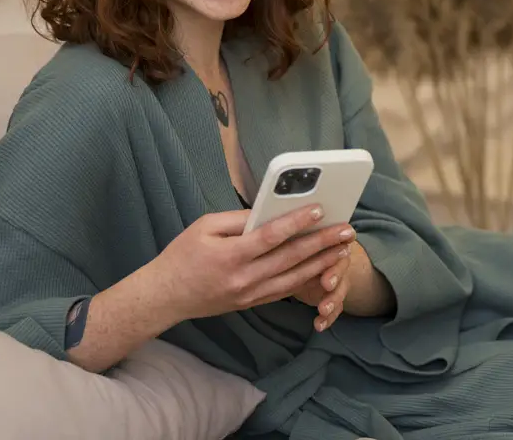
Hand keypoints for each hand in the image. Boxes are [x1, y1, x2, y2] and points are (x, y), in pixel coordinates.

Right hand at [152, 205, 354, 323]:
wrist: (165, 297)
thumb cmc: (181, 256)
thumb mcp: (204, 227)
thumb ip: (237, 220)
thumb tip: (268, 213)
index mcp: (230, 256)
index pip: (271, 236)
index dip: (297, 222)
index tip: (319, 210)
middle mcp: (244, 278)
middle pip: (290, 258)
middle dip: (321, 242)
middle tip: (347, 230)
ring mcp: (250, 295)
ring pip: (294, 278)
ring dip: (321, 262)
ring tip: (342, 248)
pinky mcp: (252, 303)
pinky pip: (285, 290)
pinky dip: (306, 279)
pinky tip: (322, 268)